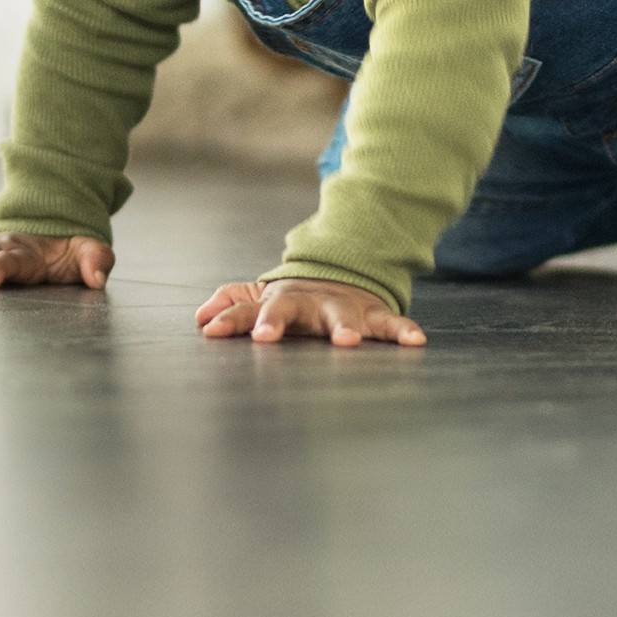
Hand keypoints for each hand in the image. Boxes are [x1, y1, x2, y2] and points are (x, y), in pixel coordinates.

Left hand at [194, 275, 425, 348]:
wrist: (344, 273)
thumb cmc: (295, 298)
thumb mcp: (260, 296)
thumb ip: (231, 303)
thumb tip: (200, 317)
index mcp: (278, 301)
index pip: (247, 309)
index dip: (230, 320)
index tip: (212, 332)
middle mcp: (307, 303)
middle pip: (287, 308)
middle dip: (275, 320)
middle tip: (265, 337)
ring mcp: (340, 307)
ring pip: (341, 316)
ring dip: (344, 328)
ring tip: (347, 343)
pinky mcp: (372, 313)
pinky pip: (389, 323)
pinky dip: (403, 331)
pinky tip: (416, 341)